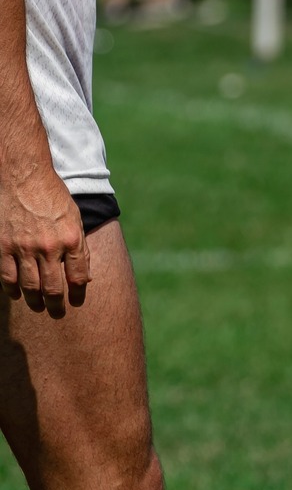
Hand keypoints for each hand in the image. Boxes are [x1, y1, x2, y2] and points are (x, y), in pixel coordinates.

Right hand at [0, 163, 89, 312]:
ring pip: (30, 288)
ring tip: (39, 307)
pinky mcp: (4, 246)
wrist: (23, 177)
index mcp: (71, 239)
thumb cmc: (52, 196)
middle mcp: (49, 247)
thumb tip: (85, 277)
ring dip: (35, 302)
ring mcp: (24, 248)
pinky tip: (17, 295)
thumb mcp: (75, 219)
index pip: (78, 278)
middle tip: (56, 313)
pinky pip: (8, 277)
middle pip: (54, 289)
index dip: (78, 295)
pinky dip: (13, 290)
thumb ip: (80, 248)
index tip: (76, 302)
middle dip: (56, 306)